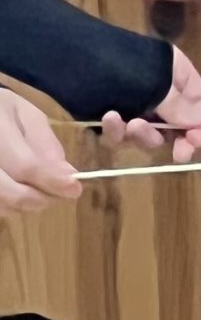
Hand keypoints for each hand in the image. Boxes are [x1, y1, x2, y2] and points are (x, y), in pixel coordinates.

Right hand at [0, 90, 79, 215]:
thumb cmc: (1, 112)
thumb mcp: (27, 116)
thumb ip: (45, 144)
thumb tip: (66, 175)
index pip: (25, 165)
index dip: (52, 181)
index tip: (75, 189)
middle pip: (9, 191)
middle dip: (40, 198)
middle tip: (58, 195)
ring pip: (1, 203)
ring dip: (24, 205)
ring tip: (38, 190)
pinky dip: (8, 206)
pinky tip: (17, 192)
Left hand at [100, 47, 200, 161]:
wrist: (65, 55)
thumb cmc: (117, 63)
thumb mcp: (157, 83)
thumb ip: (181, 106)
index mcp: (176, 73)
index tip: (194, 144)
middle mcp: (158, 90)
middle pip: (177, 125)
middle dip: (173, 138)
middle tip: (177, 154)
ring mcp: (134, 104)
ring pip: (149, 134)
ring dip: (144, 135)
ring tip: (132, 125)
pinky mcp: (111, 115)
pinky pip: (121, 133)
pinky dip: (118, 131)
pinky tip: (110, 119)